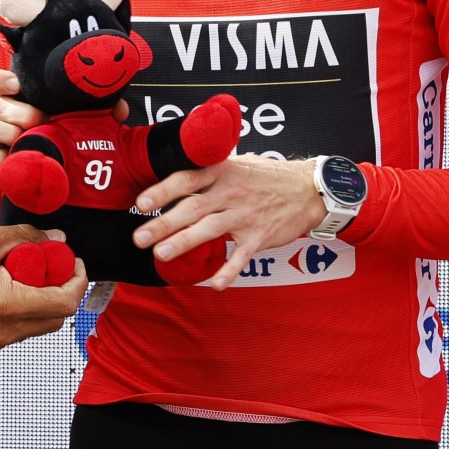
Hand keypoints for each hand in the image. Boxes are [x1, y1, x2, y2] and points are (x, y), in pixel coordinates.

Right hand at [0, 67, 128, 172]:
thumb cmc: (67, 133)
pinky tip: (12, 160)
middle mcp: (3, 113)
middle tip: (41, 120)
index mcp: (19, 96)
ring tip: (27, 141)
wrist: (61, 170)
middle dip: (17, 111)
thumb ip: (99, 108)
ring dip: (6, 133)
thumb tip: (118, 109)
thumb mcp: (82, 117)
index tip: (16, 85)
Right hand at [0, 224, 87, 354]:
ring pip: (35, 324)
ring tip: (20, 268)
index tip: (72, 260)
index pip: (65, 303)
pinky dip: (19, 306)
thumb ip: (24, 238)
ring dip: (39, 297)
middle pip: (55, 318)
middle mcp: (5, 333)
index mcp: (9, 308)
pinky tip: (1, 282)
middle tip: (48, 262)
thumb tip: (54, 239)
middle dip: (59, 288)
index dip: (77, 279)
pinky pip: (14, 328)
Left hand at [130, 155, 324, 290]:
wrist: (309, 189)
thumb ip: (209, 171)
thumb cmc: (268, 176)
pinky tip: (215, 285)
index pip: (186, 179)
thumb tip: (174, 177)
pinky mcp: (260, 236)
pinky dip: (229, 271)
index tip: (141, 203)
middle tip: (139, 238)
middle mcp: (231, 192)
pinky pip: (241, 256)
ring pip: (210, 229)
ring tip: (161, 254)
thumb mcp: (238, 163)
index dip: (162, 191)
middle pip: (192, 207)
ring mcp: (245, 215)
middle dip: (163, 223)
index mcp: (222, 171)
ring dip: (184, 242)